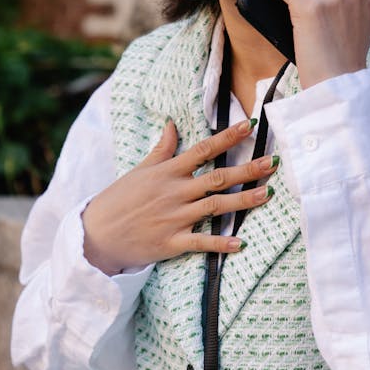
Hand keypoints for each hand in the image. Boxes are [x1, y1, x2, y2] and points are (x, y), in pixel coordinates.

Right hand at [82, 118, 277, 274]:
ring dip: (243, 201)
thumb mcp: (140, 170)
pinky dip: (220, 244)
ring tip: (267, 194)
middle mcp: (174, 192)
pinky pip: (201, 243)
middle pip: (217, 178)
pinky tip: (240, 243)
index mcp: (167, 172)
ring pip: (215, 207)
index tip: (250, 126)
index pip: (203, 149)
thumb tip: (172, 125)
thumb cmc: (119, 199)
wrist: (97, 234)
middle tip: (272, 162)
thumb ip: (161, 150)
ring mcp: (174, 218)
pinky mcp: (171, 242)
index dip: (228, 137)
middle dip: (247, 170)